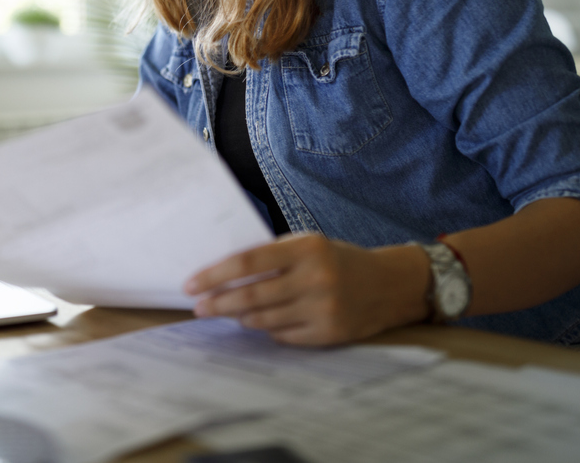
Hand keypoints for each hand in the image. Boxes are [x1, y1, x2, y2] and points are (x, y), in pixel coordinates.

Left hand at [184, 234, 430, 345]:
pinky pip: (281, 336)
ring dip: (238, 317)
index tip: (191, 284)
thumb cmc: (337, 260)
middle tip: (198, 307)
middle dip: (217, 303)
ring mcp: (323, 309)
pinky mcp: (328, 334)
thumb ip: (271, 255)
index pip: (247, 263)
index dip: (214, 275)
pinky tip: (259, 322)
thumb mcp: (307, 244)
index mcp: (306, 248)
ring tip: (225, 312)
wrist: (388, 285)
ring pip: (262, 320)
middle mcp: (315, 279)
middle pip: (250, 296)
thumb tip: (222, 273)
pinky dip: (266, 329)